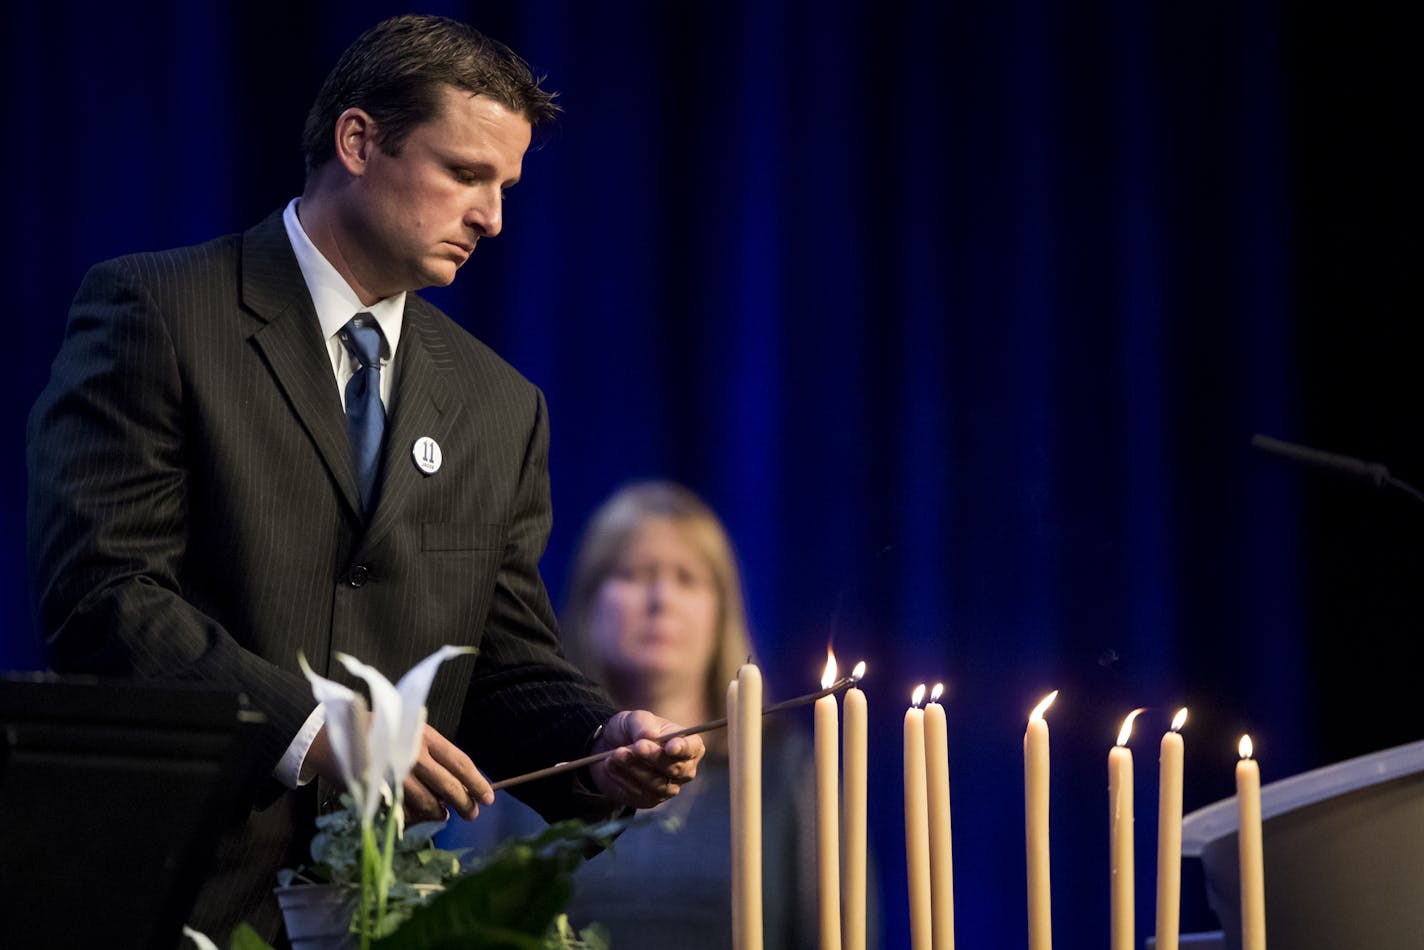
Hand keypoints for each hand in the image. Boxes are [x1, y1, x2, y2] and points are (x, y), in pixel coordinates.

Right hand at [307, 722, 492, 822]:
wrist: (330, 735)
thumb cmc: (374, 732)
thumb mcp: (405, 731)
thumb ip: (428, 752)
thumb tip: (452, 781)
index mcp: (423, 735)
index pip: (459, 761)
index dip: (476, 781)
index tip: (488, 796)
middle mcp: (412, 753)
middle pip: (449, 784)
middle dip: (465, 802)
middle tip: (472, 813)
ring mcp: (395, 773)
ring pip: (428, 801)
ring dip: (440, 812)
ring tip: (445, 816)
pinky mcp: (379, 790)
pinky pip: (405, 810)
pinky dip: (417, 816)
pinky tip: (422, 817)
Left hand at [589, 710, 705, 808]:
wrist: (611, 748)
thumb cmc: (633, 730)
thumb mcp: (634, 718)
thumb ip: (643, 724)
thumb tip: (649, 736)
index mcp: (688, 745)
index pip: (692, 748)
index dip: (683, 748)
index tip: (670, 746)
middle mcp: (684, 769)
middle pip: (675, 769)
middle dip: (654, 757)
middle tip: (637, 746)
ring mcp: (668, 787)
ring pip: (656, 783)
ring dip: (635, 768)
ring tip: (617, 753)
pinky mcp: (649, 800)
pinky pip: (638, 792)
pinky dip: (623, 778)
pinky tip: (610, 764)